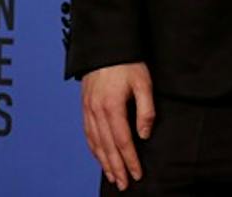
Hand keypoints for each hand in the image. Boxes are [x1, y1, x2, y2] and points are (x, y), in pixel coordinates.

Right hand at [81, 61, 154, 190]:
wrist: (106, 47)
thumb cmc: (128, 63)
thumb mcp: (143, 83)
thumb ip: (146, 110)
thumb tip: (144, 135)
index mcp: (112, 107)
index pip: (123, 141)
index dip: (130, 160)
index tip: (137, 174)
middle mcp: (97, 112)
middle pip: (108, 147)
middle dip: (116, 168)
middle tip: (124, 184)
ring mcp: (88, 111)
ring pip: (96, 144)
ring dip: (104, 162)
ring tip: (112, 176)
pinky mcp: (85, 108)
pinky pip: (88, 134)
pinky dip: (94, 149)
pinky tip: (100, 157)